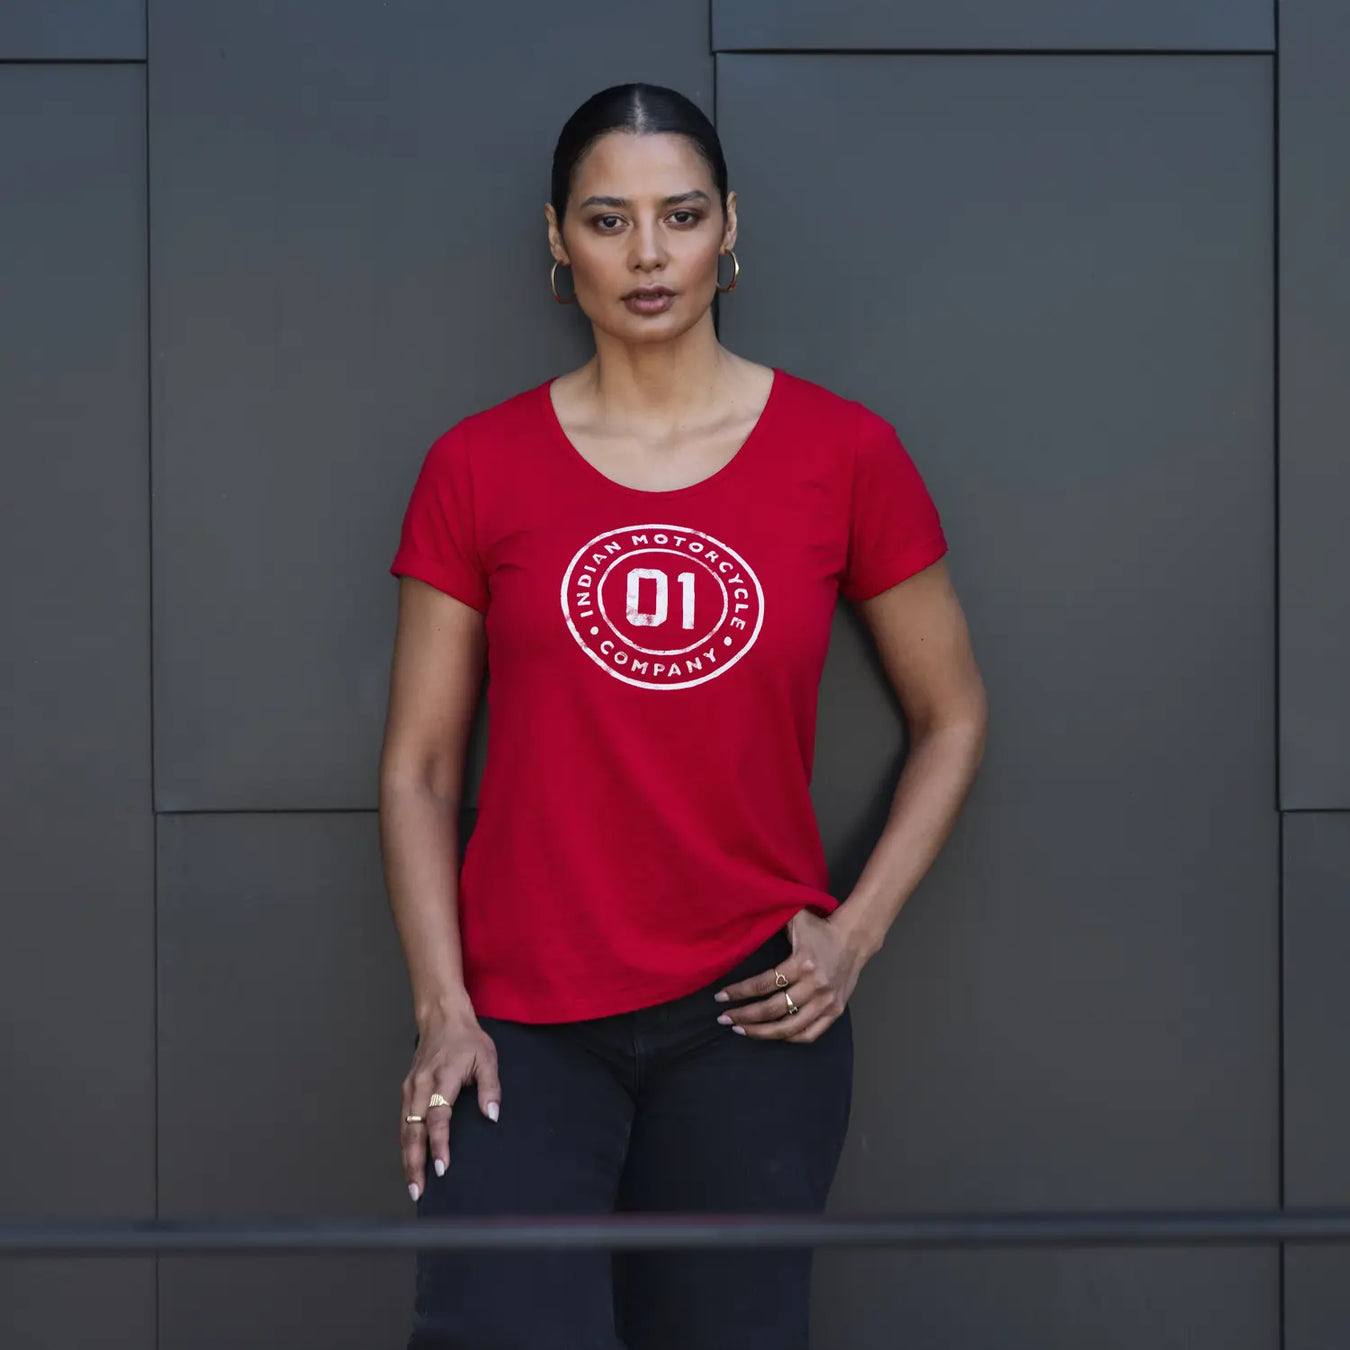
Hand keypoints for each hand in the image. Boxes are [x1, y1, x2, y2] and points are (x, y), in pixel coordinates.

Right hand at [401, 1009, 500, 1201]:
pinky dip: (405, 1144)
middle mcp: (422, 1085)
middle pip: (413, 1129)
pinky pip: (403, 1121)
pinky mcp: (407, 1090)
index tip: (442, 1166)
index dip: (439, 1143)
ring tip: (413, 1184)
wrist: (441, 1018)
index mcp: (443, 1077)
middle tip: (418, 1189)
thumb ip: (490, 1087)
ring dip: (407, 1158)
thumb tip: (492, 1116)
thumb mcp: (487, 1057)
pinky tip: (410, 1161)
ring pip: (405, 1129)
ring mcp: (411, 1088)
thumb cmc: (466, 1039)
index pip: (438, 1117)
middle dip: (414, 1162)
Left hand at [713, 907, 865, 1042]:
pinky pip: (809, 1034)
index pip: (764, 984)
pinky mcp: (835, 1012)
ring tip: (741, 1030)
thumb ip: (772, 918)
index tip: (720, 997)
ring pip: (789, 1027)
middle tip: (724, 1018)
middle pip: (773, 1009)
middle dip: (744, 1016)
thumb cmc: (820, 929)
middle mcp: (815, 986)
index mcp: (802, 963)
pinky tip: (771, 1035)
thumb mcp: (796, 919)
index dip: (739, 992)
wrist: (854, 939)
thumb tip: (741, 919)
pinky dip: (788, 1038)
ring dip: (761, 1032)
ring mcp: (827, 1002)